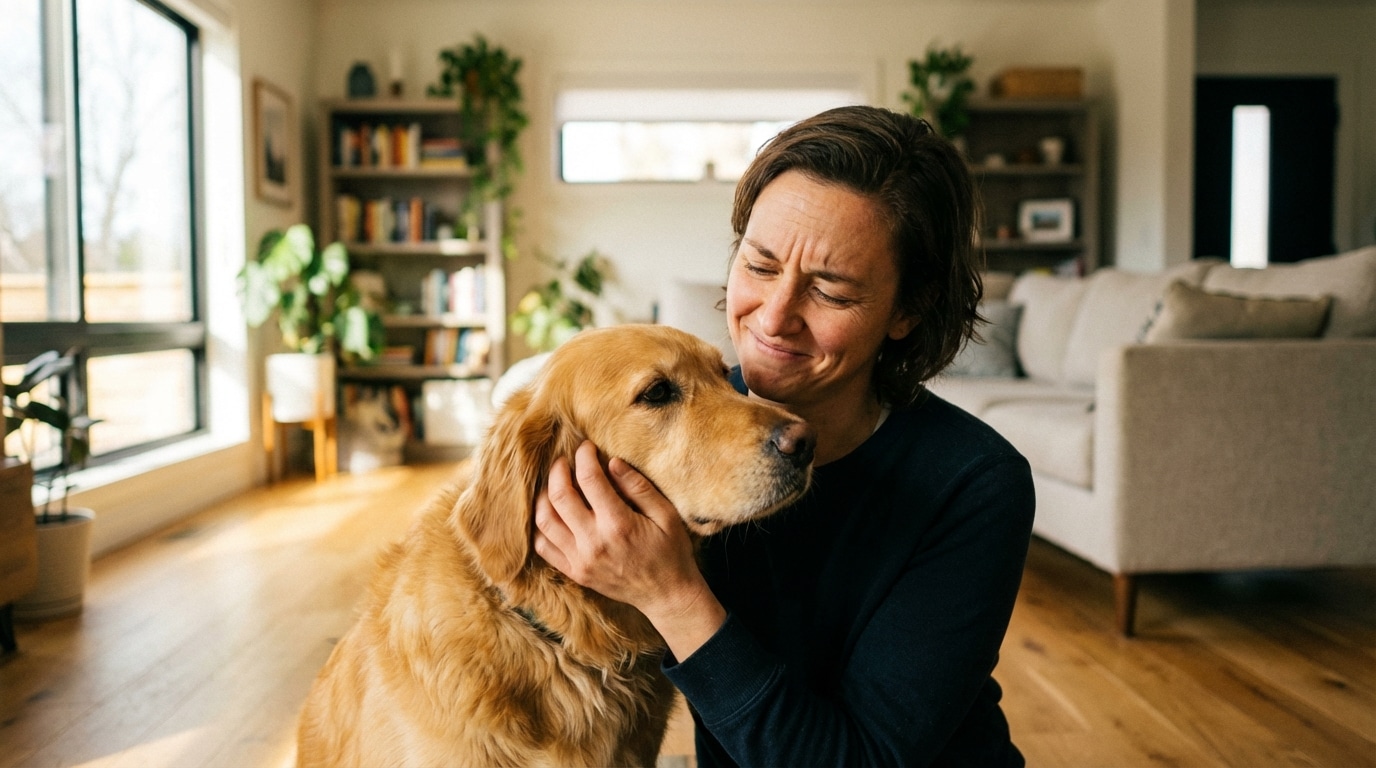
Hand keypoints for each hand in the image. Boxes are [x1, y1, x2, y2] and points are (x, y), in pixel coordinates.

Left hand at [533, 440, 726, 659]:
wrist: (666, 596)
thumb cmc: (671, 552)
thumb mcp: (666, 515)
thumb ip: (639, 487)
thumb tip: (612, 462)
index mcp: (618, 524)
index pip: (589, 479)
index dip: (584, 456)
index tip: (586, 447)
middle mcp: (593, 542)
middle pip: (559, 496)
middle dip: (558, 470)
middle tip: (564, 460)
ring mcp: (579, 560)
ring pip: (544, 520)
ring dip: (544, 496)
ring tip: (555, 484)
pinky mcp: (574, 572)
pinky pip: (543, 546)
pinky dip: (540, 526)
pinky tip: (551, 513)